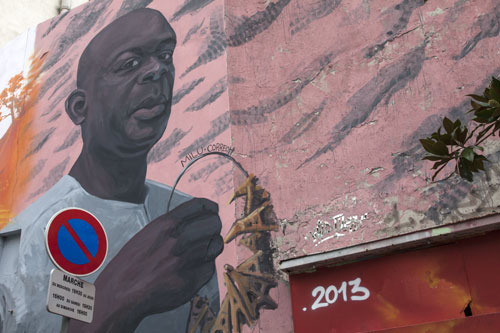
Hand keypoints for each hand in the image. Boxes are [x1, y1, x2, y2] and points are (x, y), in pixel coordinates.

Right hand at [69, 198, 222, 331]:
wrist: (120, 292)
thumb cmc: (132, 263)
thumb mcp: (148, 233)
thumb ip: (172, 225)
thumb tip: (197, 218)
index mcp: (166, 224)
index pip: (200, 205)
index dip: (210, 208)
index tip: (212, 212)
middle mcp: (178, 239)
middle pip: (214, 223)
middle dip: (213, 227)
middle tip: (208, 234)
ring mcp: (186, 260)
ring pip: (216, 244)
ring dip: (211, 247)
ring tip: (200, 252)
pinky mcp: (191, 280)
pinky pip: (209, 267)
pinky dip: (204, 268)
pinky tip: (191, 269)